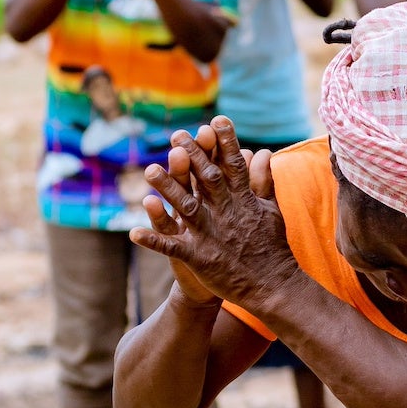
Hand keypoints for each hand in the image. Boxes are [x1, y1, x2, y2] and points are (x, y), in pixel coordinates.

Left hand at [132, 118, 291, 309]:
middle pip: (207, 179)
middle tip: (176, 136)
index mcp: (243, 200)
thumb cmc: (272, 247)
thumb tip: (263, 151)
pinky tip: (133, 232)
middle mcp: (226, 213)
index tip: (215, 120)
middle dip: (192, 156)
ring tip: (149, 170)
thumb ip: (264, 180)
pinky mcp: (200, 258)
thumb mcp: (271, 209)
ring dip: (167, 189)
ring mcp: (212, 235)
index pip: (234, 165)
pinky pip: (172, 248)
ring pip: (186, 207)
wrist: (273, 287)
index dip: (225, 142)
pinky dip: (153, 241)